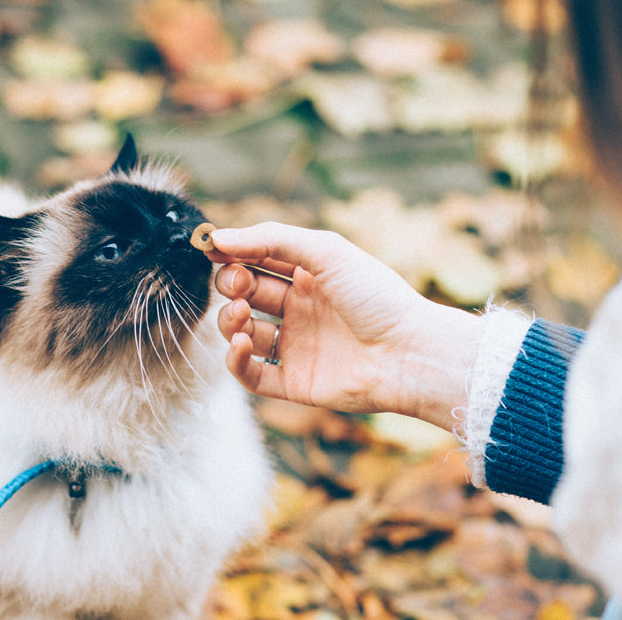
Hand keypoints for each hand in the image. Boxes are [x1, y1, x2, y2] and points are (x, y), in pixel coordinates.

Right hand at [208, 222, 485, 432]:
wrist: (409, 352)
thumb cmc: (376, 296)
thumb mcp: (325, 251)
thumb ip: (270, 239)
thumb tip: (218, 238)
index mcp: (309, 276)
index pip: (257, 260)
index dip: (233, 255)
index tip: (212, 250)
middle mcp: (300, 310)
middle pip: (245, 294)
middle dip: (231, 286)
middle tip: (238, 285)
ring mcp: (296, 346)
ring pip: (242, 332)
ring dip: (229, 320)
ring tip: (241, 315)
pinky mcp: (294, 382)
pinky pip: (250, 374)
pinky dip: (235, 360)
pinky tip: (242, 343)